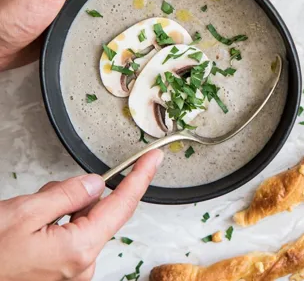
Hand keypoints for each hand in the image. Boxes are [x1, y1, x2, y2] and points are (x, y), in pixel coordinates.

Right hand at [0, 149, 162, 280]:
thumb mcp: (25, 213)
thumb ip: (68, 194)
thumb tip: (97, 183)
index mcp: (80, 249)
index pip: (122, 205)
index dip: (140, 178)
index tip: (154, 159)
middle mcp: (83, 265)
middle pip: (99, 212)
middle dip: (78, 196)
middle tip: (42, 199)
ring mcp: (73, 271)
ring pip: (84, 221)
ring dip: (63, 210)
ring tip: (29, 219)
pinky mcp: (63, 272)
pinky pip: (72, 235)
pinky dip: (58, 223)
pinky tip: (33, 228)